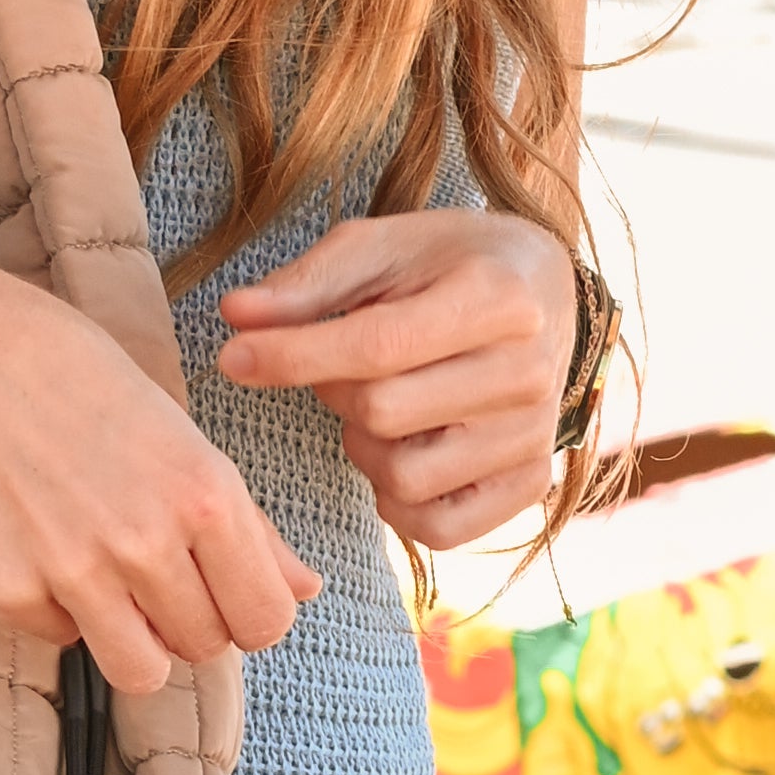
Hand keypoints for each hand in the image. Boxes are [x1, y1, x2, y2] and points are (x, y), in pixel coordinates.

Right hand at [0, 230, 319, 701]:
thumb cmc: (67, 368)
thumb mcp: (175, 428)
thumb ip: (246, 522)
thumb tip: (305, 588)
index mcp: (203, 492)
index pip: (266, 617)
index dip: (252, 611)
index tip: (226, 591)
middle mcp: (144, 541)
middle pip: (206, 647)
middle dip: (189, 620)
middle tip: (156, 571)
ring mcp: (71, 571)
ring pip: (141, 671)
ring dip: (133, 636)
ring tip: (108, 581)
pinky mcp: (6, 589)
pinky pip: (59, 639)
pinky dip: (56, 609)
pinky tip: (39, 544)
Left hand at [214, 210, 576, 547]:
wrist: (542, 293)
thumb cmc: (448, 265)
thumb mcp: (381, 247)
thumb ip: (308, 283)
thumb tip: (235, 313)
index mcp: (497, 298)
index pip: (377, 346)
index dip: (292, 357)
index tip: (232, 356)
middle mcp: (529, 373)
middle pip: (382, 414)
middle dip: (334, 391)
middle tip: (340, 366)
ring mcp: (533, 436)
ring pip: (404, 477)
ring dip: (364, 447)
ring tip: (379, 404)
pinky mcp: (530, 484)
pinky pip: (438, 527)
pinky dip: (398, 501)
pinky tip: (400, 450)